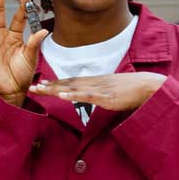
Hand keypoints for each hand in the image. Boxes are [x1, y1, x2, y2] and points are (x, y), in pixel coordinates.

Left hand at [29, 71, 165, 112]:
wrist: (148, 86)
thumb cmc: (131, 90)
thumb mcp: (111, 91)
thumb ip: (99, 93)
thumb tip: (90, 98)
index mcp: (94, 81)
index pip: (70, 82)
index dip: (54, 83)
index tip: (39, 85)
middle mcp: (93, 82)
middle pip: (66, 84)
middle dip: (48, 86)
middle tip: (30, 87)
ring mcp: (99, 89)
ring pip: (72, 88)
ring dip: (55, 89)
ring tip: (39, 89)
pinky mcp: (106, 97)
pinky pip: (86, 96)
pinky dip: (73, 96)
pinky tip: (62, 96)